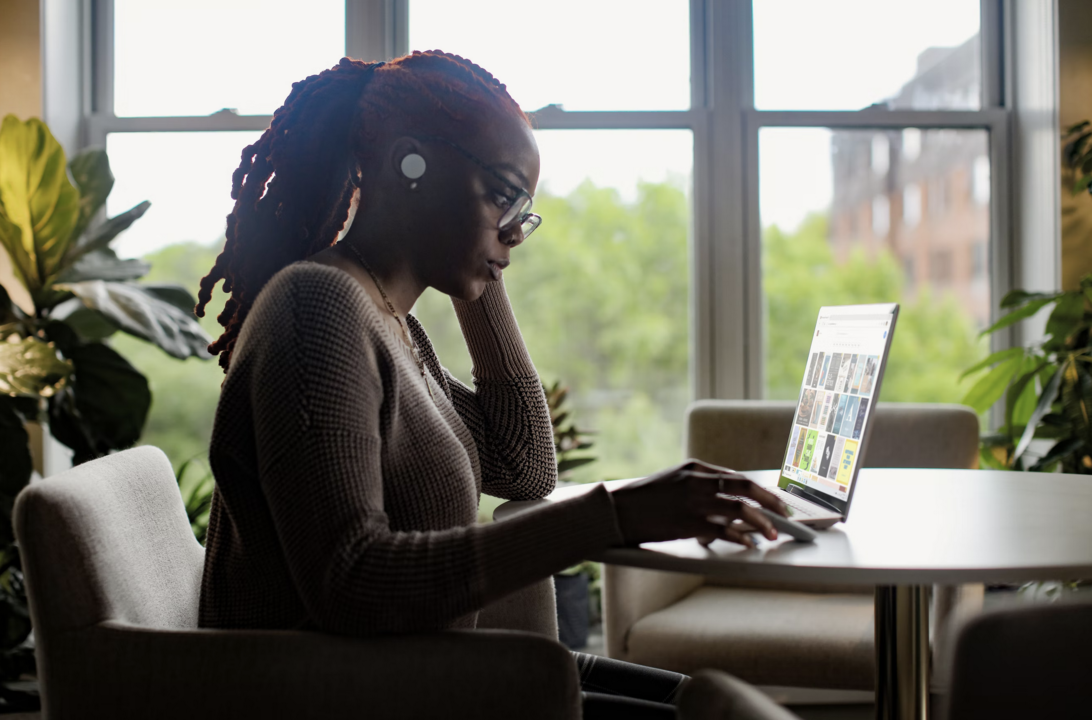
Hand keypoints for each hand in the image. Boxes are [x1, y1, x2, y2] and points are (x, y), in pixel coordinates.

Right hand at [609, 459, 789, 547]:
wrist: (616, 511)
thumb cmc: (642, 500)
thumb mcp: (671, 482)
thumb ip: (697, 487)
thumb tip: (725, 502)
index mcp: (695, 468)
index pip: (736, 476)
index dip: (759, 490)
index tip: (773, 500)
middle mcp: (698, 481)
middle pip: (746, 487)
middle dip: (771, 501)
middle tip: (786, 514)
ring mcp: (695, 502)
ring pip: (741, 508)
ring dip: (762, 522)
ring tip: (773, 533)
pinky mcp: (689, 523)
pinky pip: (724, 530)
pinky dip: (741, 537)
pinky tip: (749, 544)